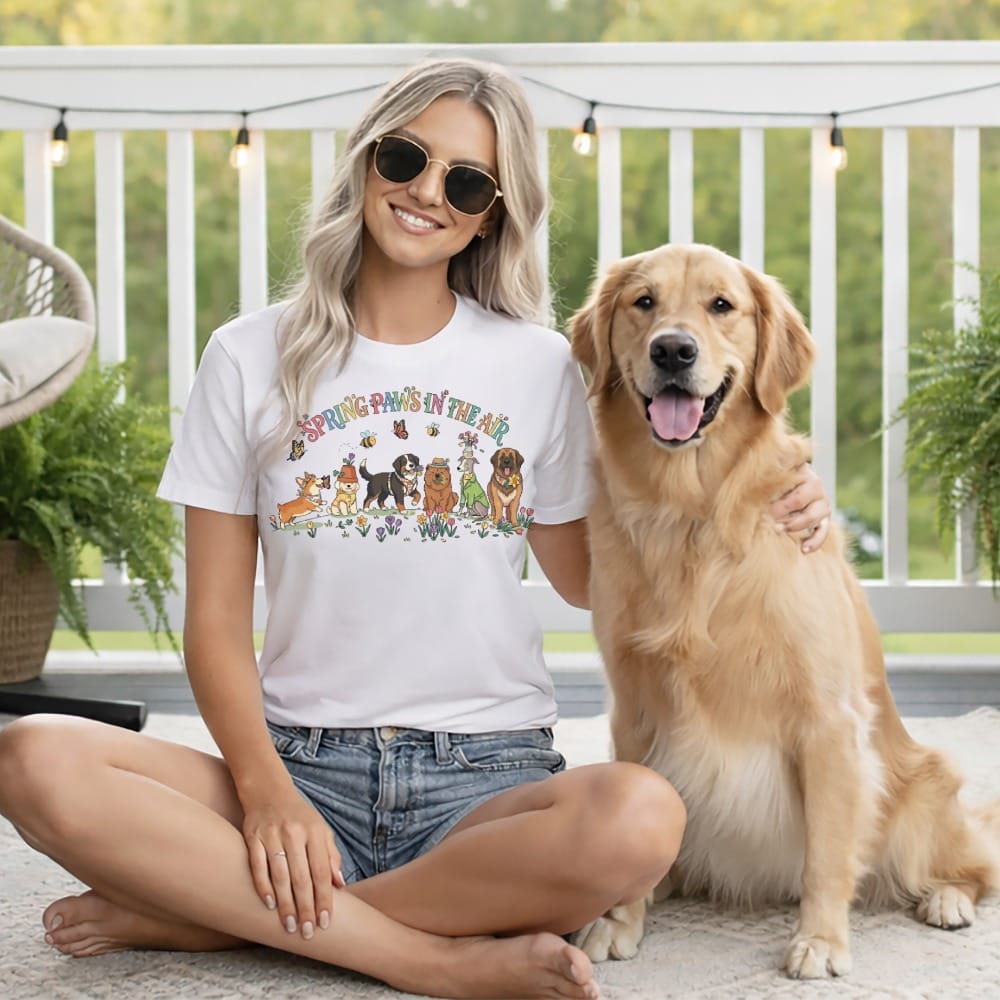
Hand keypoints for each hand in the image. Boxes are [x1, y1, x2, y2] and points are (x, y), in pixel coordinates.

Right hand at [242, 784, 344, 939]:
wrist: (268, 790)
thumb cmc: (299, 816)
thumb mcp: (321, 830)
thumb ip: (331, 856)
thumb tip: (340, 885)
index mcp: (315, 832)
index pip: (322, 871)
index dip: (324, 898)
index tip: (326, 922)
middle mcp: (295, 833)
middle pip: (302, 877)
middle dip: (306, 907)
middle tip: (307, 932)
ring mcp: (272, 834)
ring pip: (280, 875)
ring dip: (285, 904)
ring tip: (289, 925)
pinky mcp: (252, 836)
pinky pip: (258, 866)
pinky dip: (263, 887)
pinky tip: (269, 905)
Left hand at [770, 462, 830, 553]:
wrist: (791, 484)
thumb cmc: (777, 480)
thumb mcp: (772, 478)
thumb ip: (766, 484)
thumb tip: (753, 495)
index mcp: (804, 473)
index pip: (789, 485)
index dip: (777, 501)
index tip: (763, 509)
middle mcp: (817, 487)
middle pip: (800, 501)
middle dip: (782, 512)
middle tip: (767, 520)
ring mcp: (822, 504)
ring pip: (813, 517)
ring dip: (795, 525)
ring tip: (778, 530)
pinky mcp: (823, 519)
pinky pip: (823, 532)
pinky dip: (814, 542)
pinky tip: (804, 550)